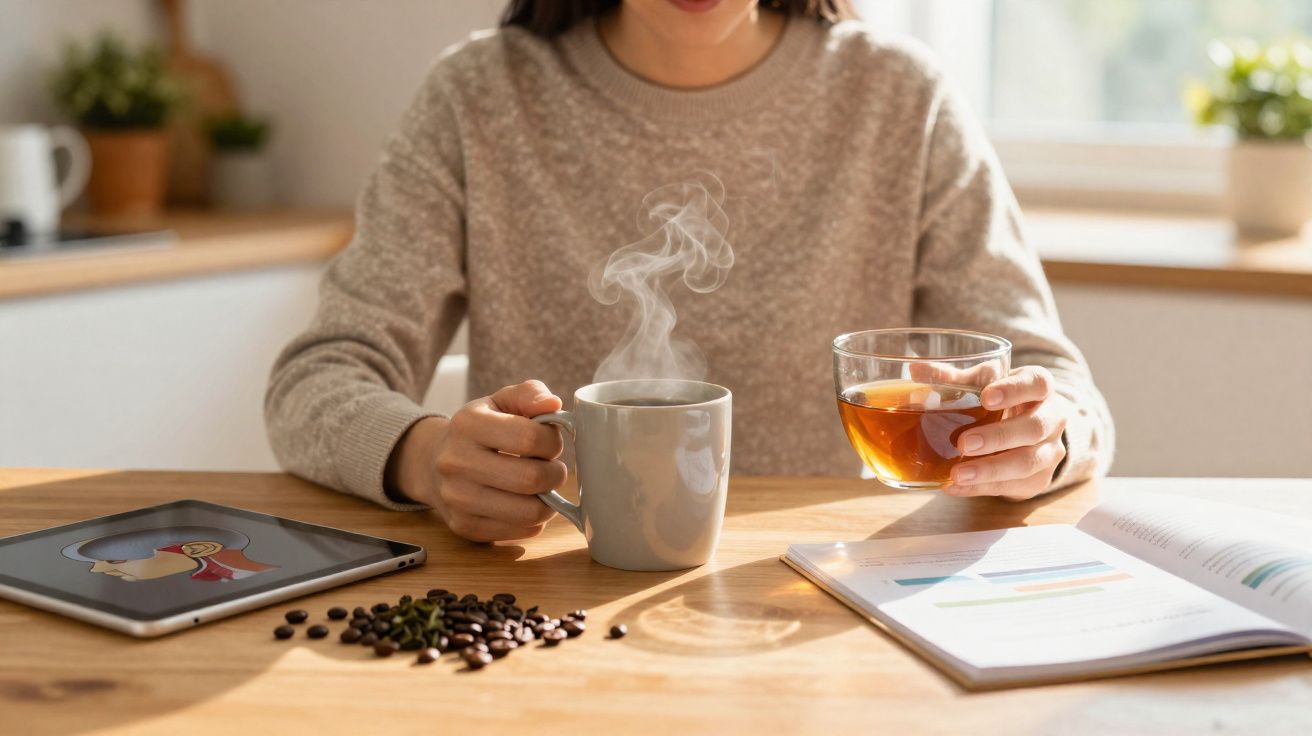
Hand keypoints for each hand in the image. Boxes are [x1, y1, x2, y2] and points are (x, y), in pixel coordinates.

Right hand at [386, 380, 566, 540]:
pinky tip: (526, 503)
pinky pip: (519, 531)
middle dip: (555, 474)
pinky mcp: (464, 526)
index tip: (550, 443)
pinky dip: (534, 520)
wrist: (433, 463)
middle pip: (530, 478)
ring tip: (542, 488)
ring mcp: (457, 498)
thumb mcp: (500, 402)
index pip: (529, 438)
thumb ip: (530, 395)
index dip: (553, 442)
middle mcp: (455, 462)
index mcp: (467, 424)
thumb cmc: (480, 430)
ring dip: (548, 501)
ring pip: (528, 512)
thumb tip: (553, 404)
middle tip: (553, 469)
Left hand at [948, 366, 1068, 500]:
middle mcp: (1053, 418)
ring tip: (957, 473)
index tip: (986, 398)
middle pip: (1035, 427)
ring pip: (1028, 463)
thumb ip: (952, 378)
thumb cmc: (1002, 399)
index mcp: (1040, 387)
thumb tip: (915, 370)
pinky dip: (981, 488)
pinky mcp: (1038, 479)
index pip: (1037, 383)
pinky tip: (953, 486)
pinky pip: (1012, 486)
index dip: (1014, 390)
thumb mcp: (982, 382)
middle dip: (999, 437)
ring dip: (990, 470)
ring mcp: (1049, 451)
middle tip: (964, 443)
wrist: (1028, 431)